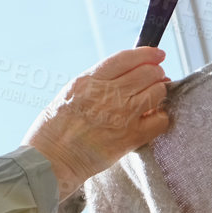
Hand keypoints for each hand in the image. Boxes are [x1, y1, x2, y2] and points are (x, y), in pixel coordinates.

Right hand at [23, 48, 169, 193]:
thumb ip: (95, 81)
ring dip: (159, 92)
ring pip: (157, 92)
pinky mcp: (130, 137)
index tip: (156, 54)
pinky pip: (161, 120)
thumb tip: (125, 73)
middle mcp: (107, 95)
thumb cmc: (54, 128)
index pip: (126, 58)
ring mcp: (121, 115)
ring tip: (153, 97)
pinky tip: (152, 118)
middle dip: (156, 72)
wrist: (50, 159)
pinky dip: (161, 117)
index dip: (147, 53)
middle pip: (147, 72)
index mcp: (88, 81)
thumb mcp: (69, 93)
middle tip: (156, 77)